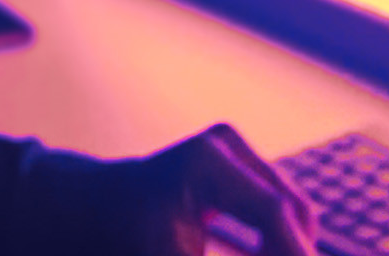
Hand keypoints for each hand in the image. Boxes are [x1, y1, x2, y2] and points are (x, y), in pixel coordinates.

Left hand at [125, 123, 319, 255]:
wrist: (94, 207)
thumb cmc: (122, 237)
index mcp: (206, 163)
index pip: (272, 211)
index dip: (294, 250)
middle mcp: (224, 144)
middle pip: (287, 206)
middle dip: (292, 248)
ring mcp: (230, 147)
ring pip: (285, 208)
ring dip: (283, 246)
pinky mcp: (233, 161)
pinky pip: (270, 206)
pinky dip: (272, 239)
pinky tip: (263, 254)